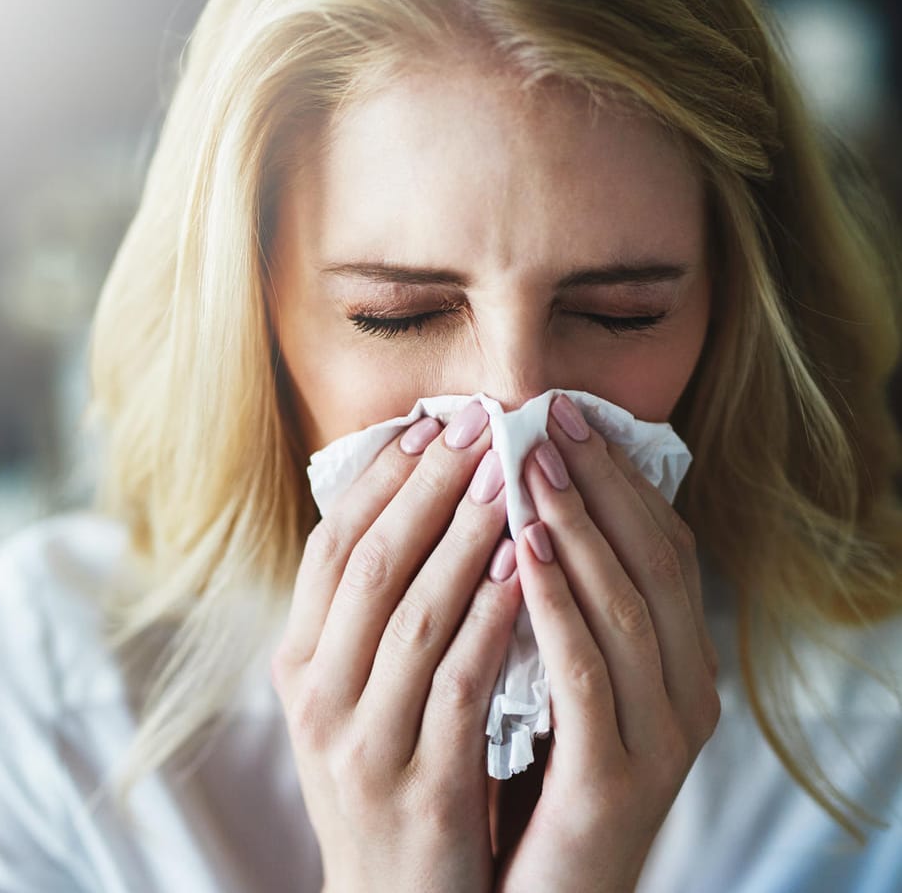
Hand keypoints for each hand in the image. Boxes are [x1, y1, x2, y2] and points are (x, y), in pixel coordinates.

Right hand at [272, 402, 520, 892]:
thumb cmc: (385, 783)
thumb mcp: (350, 702)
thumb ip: (363, 622)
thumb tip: (407, 511)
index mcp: (298, 669)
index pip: (330, 551)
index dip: (378, 481)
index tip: (428, 425)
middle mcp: (317, 700)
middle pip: (371, 566)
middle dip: (427, 488)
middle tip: (479, 427)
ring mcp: (363, 745)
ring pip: (415, 615)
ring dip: (466, 537)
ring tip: (510, 478)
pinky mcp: (421, 788)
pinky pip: (461, 685)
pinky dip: (491, 619)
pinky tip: (523, 570)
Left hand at [496, 394, 719, 891]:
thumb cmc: (534, 782)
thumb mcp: (554, 685)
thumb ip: (554, 609)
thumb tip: (513, 508)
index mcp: (676, 665)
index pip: (661, 547)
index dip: (616, 477)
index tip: (563, 415)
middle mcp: (685, 694)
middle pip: (654, 562)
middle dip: (600, 483)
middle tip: (548, 416)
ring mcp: (659, 739)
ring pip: (627, 607)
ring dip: (577, 527)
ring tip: (529, 463)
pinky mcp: (616, 780)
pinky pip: (587, 674)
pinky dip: (556, 605)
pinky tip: (518, 551)